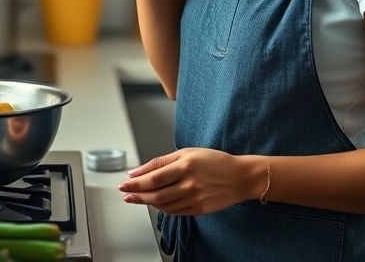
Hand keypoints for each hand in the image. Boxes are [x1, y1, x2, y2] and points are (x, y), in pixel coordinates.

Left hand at [117, 147, 256, 214]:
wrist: (239, 177)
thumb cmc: (214, 160)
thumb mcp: (188, 152)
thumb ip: (163, 161)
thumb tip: (139, 171)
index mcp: (186, 165)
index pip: (154, 177)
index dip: (137, 182)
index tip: (125, 183)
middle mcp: (189, 183)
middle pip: (156, 193)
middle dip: (137, 194)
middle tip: (125, 194)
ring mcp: (194, 199)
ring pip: (164, 205)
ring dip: (147, 202)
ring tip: (137, 198)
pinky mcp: (199, 210)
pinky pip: (175, 211)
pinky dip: (162, 208)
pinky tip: (156, 203)